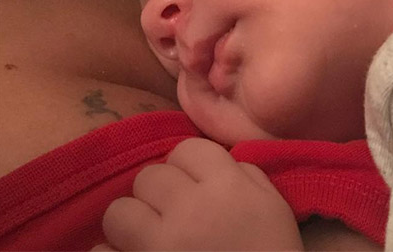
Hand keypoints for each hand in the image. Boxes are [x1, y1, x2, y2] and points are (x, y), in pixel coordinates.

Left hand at [94, 138, 302, 250]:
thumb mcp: (274, 208)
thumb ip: (245, 175)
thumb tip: (214, 164)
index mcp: (225, 186)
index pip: (186, 149)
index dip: (188, 166)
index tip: (195, 185)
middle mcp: (188, 209)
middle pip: (149, 176)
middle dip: (158, 193)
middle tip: (171, 215)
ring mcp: (160, 246)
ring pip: (118, 211)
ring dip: (130, 224)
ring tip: (145, 239)